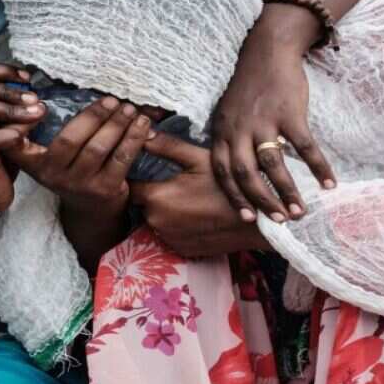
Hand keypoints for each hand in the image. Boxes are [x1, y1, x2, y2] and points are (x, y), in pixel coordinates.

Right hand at [0, 64, 45, 214]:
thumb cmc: (0, 155)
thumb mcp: (9, 125)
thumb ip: (18, 107)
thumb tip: (44, 88)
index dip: (2, 70)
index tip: (27, 77)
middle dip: (6, 87)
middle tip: (34, 98)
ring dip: (7, 106)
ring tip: (35, 113)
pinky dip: (9, 134)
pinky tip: (26, 137)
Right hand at [3, 96, 151, 219]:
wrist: (92, 210)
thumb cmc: (74, 171)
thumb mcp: (54, 157)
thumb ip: (53, 131)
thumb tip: (67, 96)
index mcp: (36, 163)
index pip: (18, 146)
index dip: (20, 129)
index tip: (37, 107)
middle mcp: (53, 175)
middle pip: (71, 138)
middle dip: (94, 115)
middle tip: (111, 100)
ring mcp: (79, 184)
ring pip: (98, 147)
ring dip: (117, 123)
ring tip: (129, 109)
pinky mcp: (105, 190)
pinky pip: (121, 158)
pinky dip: (134, 138)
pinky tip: (142, 125)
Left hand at [131, 132, 270, 257]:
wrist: (256, 223)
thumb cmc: (228, 186)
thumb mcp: (198, 159)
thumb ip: (166, 146)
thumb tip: (141, 133)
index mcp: (156, 197)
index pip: (127, 184)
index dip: (132, 174)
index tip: (142, 167)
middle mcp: (155, 222)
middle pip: (141, 203)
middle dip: (152, 192)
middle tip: (173, 182)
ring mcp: (167, 239)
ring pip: (154, 219)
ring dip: (163, 210)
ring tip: (186, 198)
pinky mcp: (180, 250)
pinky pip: (168, 234)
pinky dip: (175, 225)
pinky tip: (194, 215)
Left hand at [212, 9, 334, 223]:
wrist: (268, 51)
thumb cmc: (250, 87)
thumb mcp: (227, 113)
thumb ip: (228, 141)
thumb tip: (234, 175)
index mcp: (222, 131)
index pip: (222, 171)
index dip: (234, 196)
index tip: (247, 217)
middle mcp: (239, 129)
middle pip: (246, 173)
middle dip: (262, 201)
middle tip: (278, 221)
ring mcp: (264, 120)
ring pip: (274, 164)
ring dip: (288, 191)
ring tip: (301, 211)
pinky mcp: (290, 113)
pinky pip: (305, 147)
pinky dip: (319, 167)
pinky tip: (330, 183)